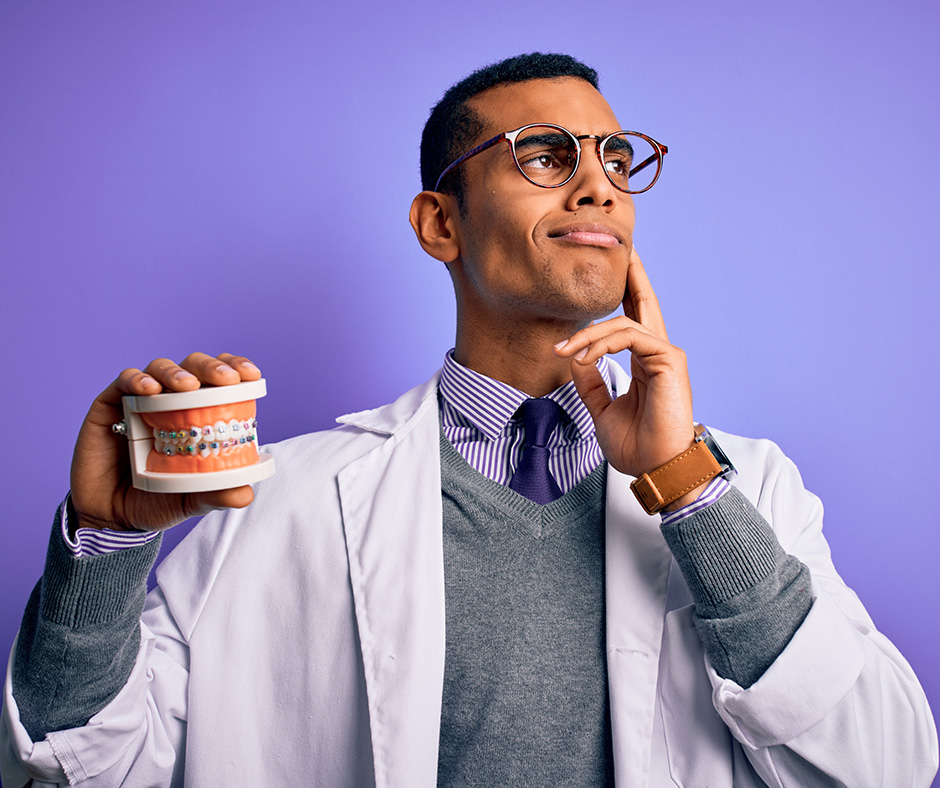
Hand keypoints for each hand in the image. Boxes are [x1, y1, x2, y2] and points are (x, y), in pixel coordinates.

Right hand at [69, 353, 261, 533]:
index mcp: (198, 414)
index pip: (219, 380)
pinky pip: (124, 382)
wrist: (111, 517)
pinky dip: (138, 380)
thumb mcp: (191, 500)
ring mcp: (140, 401)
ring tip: (188, 386)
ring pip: (161, 369)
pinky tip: (149, 390)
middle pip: (193, 368)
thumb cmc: (156, 501)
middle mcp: (171, 401)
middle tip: (227, 380)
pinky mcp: (110, 406)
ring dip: (176, 372)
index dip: (235, 369)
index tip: (252, 375)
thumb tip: (245, 494)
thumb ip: (216, 494)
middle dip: (212, 368)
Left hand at [554, 248, 697, 494]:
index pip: (633, 320)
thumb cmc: (636, 445)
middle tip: (622, 248)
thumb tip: (575, 358)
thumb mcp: (602, 410)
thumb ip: (591, 383)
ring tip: (564, 351)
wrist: (655, 469)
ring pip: (624, 323)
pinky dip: (601, 343)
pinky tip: (583, 356)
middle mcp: (658, 353)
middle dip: (631, 275)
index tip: (609, 276)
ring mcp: (666, 355)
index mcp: (645, 363)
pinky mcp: (669, 360)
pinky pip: (630, 336)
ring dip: (588, 334)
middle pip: (643, 303)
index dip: (624, 295)